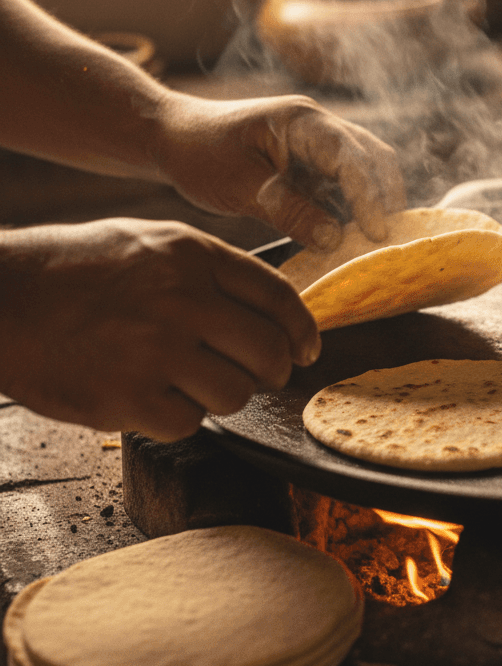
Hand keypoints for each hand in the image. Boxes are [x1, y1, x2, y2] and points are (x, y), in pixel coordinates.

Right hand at [0, 219, 320, 440]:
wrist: (0, 297)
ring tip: (190, 381)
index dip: (303, 331)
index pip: (278, 298)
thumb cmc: (76, 268)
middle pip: (269, 352)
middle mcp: (182, 300)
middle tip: (257, 374)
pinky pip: (190, 423)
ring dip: (223, 395)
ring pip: (236, 394)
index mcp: (193, 256)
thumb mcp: (151, 242)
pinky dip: (178, 417)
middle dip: (273, 370)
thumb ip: (212, 270)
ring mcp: (155, 351)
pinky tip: (152, 395)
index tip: (308, 350)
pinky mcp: (126, 398)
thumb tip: (270, 308)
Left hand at [153, 94, 405, 247]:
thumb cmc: (199, 153)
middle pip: (374, 157)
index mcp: (303, 122)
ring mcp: (318, 145)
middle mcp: (319, 128)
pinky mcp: (311, 165)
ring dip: (372, 204)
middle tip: (387, 240)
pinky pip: (344, 186)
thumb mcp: (241, 186)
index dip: (369, 197)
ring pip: (365, 171)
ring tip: (373, 243)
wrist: (171, 137)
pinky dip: (352, 209)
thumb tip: (335, 239)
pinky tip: (349, 237)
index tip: (375, 234)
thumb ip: (289, 210)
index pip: (352, 158)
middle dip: (387, 197)